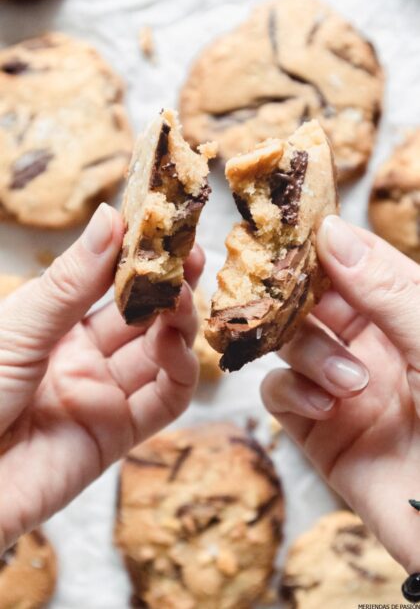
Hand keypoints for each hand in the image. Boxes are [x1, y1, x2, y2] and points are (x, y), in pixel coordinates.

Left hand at [0, 203, 202, 551]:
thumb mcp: (18, 328)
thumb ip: (72, 282)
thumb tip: (111, 218)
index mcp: (53, 324)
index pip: (106, 281)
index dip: (136, 255)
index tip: (162, 227)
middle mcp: (83, 356)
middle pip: (140, 315)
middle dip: (168, 285)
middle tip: (190, 256)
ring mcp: (103, 394)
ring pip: (161, 352)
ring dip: (179, 322)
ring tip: (181, 297)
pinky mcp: (118, 434)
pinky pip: (166, 400)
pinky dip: (181, 369)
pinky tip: (173, 342)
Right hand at [262, 215, 419, 574]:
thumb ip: (388, 291)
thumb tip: (332, 232)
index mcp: (407, 313)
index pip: (356, 260)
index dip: (324, 242)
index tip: (290, 230)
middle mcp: (372, 343)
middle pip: (312, 298)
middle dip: (297, 296)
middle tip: (284, 294)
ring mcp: (341, 384)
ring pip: (290, 340)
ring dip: (309, 351)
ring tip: (351, 383)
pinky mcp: (317, 428)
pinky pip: (278, 392)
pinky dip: (291, 391)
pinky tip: (324, 406)